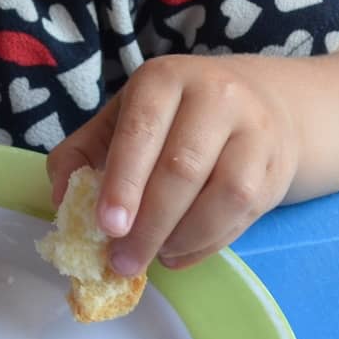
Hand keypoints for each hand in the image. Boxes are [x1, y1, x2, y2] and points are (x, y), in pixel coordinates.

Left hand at [45, 56, 297, 275]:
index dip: (123, 182)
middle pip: (182, 169)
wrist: (262, 102)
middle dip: (148, 225)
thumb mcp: (123, 117)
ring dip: (183, 237)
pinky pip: (244, 214)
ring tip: (155, 255)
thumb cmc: (174, 116)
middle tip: (122, 261)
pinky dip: (209, 243)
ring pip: (223, 195)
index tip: (106, 226)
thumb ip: (82, 153)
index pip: (142, 131)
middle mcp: (215, 95)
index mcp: (164, 78)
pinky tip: (181, 252)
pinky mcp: (276, 165)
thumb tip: (61, 201)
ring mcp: (254, 129)